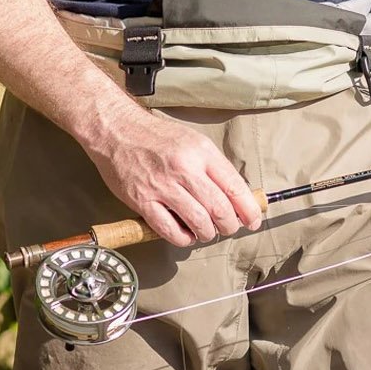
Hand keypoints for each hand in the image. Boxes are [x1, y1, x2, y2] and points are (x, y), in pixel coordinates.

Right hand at [84, 111, 263, 247]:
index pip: (234, 186)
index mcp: (201, 152)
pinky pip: (170, 230)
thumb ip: (213, 166)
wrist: (117, 130)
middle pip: (220, 209)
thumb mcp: (193, 140)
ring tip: (207, 231)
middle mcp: (184, 169)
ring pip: (199, 223)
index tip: (253, 219)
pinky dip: (183, 238)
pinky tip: (186, 235)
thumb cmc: (156, 136)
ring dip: (208, 233)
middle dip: (231, 225)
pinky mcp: (143, 201)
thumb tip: (234, 194)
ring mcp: (163, 186)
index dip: (248, 209)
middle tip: (230, 228)